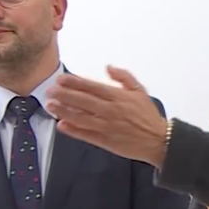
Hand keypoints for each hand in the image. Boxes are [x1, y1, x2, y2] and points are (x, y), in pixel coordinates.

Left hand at [45, 66, 167, 166]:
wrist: (158, 140)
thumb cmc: (148, 116)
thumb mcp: (140, 91)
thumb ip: (124, 77)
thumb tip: (108, 67)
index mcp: (118, 97)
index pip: (91, 86)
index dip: (74, 82)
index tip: (61, 79)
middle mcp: (110, 111)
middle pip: (82, 100)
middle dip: (63, 95)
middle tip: (50, 91)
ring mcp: (106, 127)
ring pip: (80, 117)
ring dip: (63, 111)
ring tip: (50, 106)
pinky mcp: (105, 141)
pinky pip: (85, 134)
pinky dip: (72, 130)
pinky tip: (61, 125)